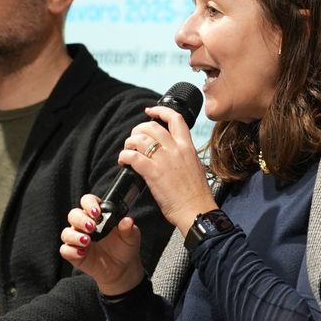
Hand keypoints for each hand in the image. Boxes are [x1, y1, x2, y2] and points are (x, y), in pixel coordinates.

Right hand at [61, 192, 144, 295]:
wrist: (123, 268)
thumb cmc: (125, 248)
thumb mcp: (131, 238)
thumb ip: (128, 228)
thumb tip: (127, 220)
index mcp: (98, 216)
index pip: (87, 201)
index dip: (89, 204)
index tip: (97, 212)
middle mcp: (85, 225)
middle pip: (73, 215)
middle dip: (80, 219)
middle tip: (92, 227)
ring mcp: (77, 239)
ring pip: (66, 232)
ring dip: (74, 236)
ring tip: (87, 241)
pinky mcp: (74, 254)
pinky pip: (65, 250)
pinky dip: (72, 251)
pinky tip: (82, 253)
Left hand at [117, 106, 217, 232]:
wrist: (196, 210)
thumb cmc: (196, 194)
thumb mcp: (195, 166)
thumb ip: (184, 155)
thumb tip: (172, 152)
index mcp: (187, 146)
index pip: (175, 119)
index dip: (160, 110)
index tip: (150, 111)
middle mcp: (176, 149)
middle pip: (151, 126)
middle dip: (138, 130)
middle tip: (134, 139)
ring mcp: (164, 160)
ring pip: (139, 139)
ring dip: (129, 143)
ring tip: (127, 151)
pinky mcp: (153, 172)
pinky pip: (132, 156)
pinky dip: (124, 156)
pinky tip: (123, 161)